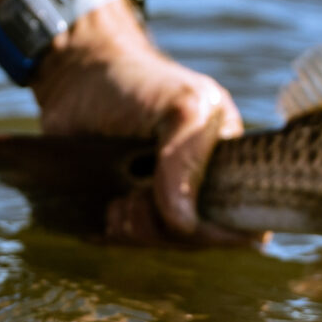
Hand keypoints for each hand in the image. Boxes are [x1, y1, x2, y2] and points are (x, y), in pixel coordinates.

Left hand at [32, 3, 255, 247]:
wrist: (76, 75)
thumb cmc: (138, 82)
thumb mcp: (180, 108)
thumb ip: (188, 162)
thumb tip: (186, 225)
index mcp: (229, 161)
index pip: (245, 222)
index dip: (220, 233)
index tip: (186, 221)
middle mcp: (199, 187)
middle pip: (197, 242)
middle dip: (166, 229)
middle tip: (137, 198)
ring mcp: (160, 202)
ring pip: (161, 246)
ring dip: (138, 231)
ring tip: (120, 202)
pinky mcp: (125, 210)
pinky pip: (127, 243)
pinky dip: (117, 233)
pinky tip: (108, 207)